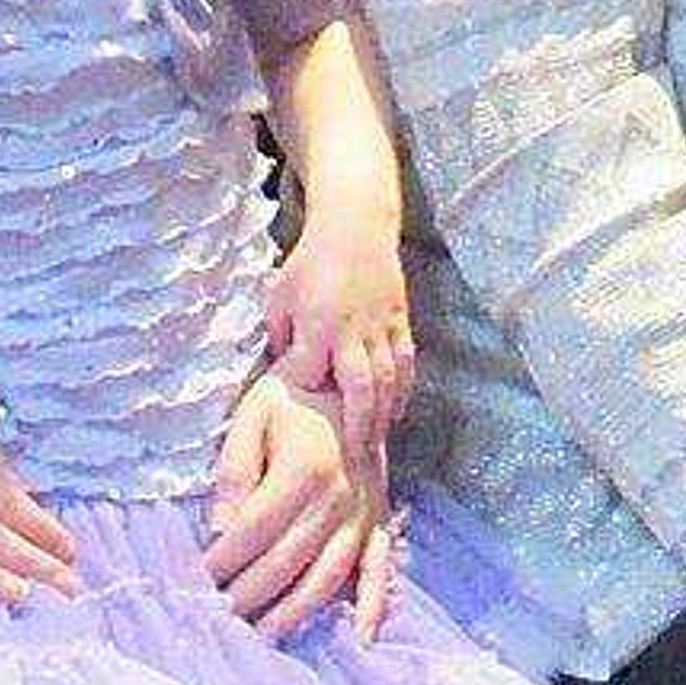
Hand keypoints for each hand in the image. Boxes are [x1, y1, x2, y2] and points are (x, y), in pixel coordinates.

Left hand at [206, 370, 391, 640]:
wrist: (352, 377)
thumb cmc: (293, 399)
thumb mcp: (254, 416)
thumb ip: (234, 472)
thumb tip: (220, 529)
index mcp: (305, 469)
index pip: (251, 533)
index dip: (219, 561)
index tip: (193, 579)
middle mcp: (339, 496)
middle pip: (284, 563)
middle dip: (246, 596)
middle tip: (217, 618)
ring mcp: (364, 512)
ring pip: (326, 577)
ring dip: (293, 614)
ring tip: (262, 637)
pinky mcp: (380, 520)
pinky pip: (380, 569)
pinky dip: (373, 606)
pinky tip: (361, 639)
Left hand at [266, 212, 415, 476]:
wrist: (355, 223)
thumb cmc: (309, 261)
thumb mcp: (280, 296)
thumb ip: (281, 337)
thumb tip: (281, 374)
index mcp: (318, 323)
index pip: (309, 372)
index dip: (300, 394)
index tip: (291, 416)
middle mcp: (353, 329)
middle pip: (361, 387)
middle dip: (358, 426)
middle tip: (355, 461)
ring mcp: (381, 325)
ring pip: (389, 379)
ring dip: (383, 415)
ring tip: (377, 447)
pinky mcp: (400, 319)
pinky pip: (405, 361)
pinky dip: (402, 390)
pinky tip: (395, 412)